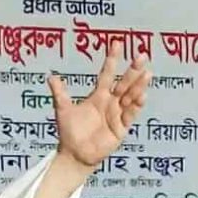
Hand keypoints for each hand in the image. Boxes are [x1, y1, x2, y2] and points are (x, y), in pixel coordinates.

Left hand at [49, 41, 150, 168]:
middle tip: (142, 55)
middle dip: (133, 70)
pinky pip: (130, 115)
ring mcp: (117, 114)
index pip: (107, 74)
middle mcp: (110, 102)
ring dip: (139, 85)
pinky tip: (141, 96)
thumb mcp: (63, 110)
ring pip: (130, 96)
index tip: (117, 43)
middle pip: (123, 83)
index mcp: (98, 96)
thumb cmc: (69, 132)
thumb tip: (51, 76)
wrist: (74, 154)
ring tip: (147, 73)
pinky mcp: (121, 127)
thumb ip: (60, 93)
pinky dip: (136, 106)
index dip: (112, 60)